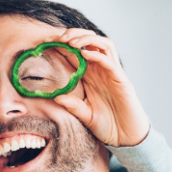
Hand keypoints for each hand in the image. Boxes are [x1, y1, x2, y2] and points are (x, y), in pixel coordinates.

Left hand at [51, 29, 150, 147]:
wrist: (126, 137)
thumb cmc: (108, 125)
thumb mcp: (86, 116)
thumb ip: (73, 106)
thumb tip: (56, 97)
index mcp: (90, 76)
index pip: (75, 53)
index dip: (61, 45)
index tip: (45, 42)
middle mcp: (101, 70)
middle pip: (89, 41)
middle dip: (73, 35)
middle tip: (57, 38)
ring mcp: (112, 73)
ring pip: (102, 44)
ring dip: (86, 39)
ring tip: (70, 42)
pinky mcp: (121, 79)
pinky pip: (110, 61)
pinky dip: (97, 54)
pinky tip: (84, 53)